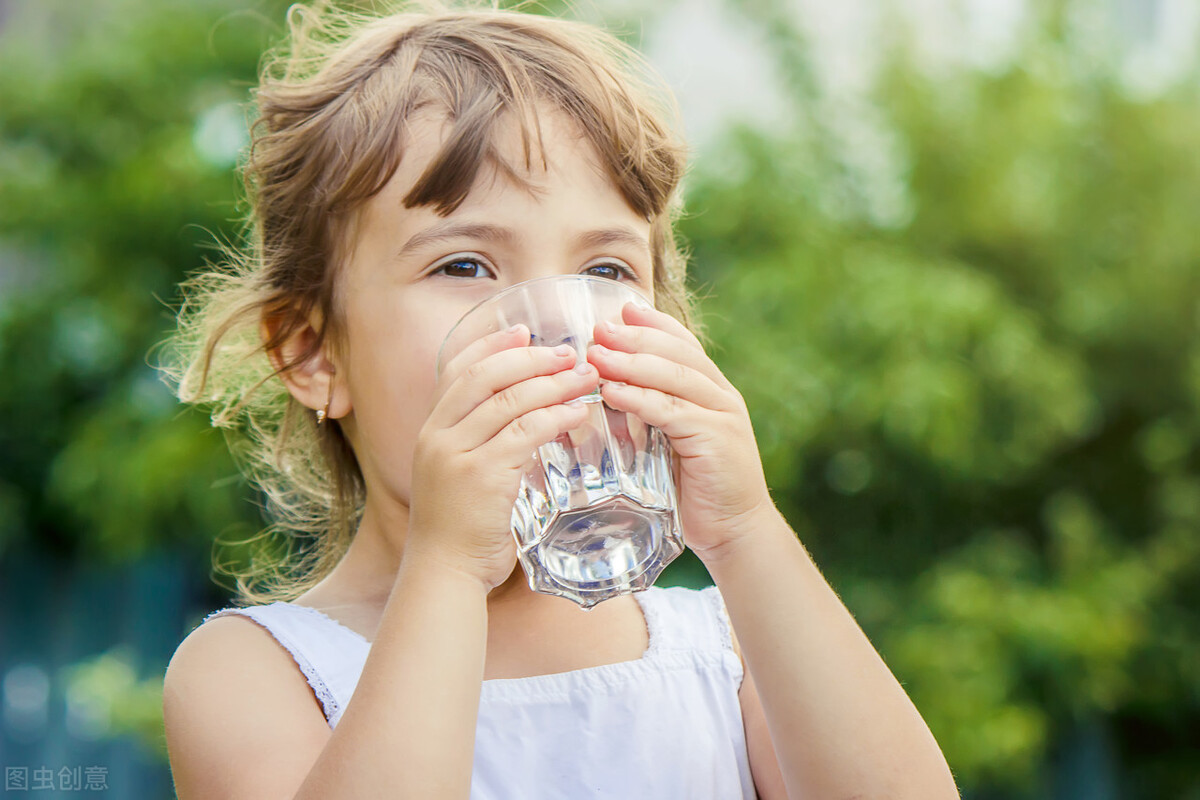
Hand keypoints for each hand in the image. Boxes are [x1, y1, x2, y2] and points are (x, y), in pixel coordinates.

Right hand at [406, 325, 599, 589]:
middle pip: (484, 375)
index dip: (491, 345)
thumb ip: (481, 444)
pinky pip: (525, 433)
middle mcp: (437, 434)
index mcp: (431, 429)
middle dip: (530, 357)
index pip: (456, 369)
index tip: (524, 330)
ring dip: (552, 383)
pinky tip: (579, 412)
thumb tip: (522, 417)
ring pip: (508, 400)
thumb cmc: (461, 530)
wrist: (444, 574)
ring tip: (585, 376)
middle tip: (569, 351)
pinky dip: (555, 416)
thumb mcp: (460, 475)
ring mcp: (456, 453)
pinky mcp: (481, 475)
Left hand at [588, 304, 775, 560]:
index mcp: (714, 392)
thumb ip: (653, 415)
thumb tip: (609, 391)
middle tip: (600, 328)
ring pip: (675, 377)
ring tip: (596, 354)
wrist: (736, 533)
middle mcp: (722, 396)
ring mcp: (722, 415)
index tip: (623, 308)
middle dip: (636, 337)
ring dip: (631, 363)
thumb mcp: (674, 444)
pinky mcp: (715, 438)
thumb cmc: (698, 491)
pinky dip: (640, 398)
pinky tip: (612, 392)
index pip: (685, 345)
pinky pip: (671, 411)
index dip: (654, 324)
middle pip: (678, 353)